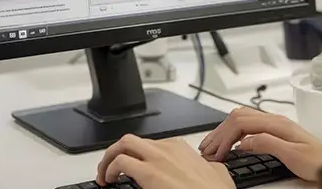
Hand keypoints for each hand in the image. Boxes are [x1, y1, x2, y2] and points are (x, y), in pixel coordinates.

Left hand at [96, 135, 233, 188]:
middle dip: (116, 151)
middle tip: (109, 167)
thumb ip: (209, 166)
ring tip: (105, 174)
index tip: (131, 167)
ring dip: (109, 158)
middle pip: (132, 140)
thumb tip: (211, 169)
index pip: (150, 144)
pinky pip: (120, 162)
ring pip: (123, 144)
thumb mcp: (217, 172)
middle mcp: (167, 148)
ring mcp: (157, 158)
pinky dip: (109, 169)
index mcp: (180, 147)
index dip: (136, 156)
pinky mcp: (149, 172)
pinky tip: (109, 181)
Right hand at [199, 107, 321, 181]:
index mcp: (276, 123)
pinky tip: (230, 143)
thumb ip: (267, 144)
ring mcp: (274, 125)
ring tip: (213, 144)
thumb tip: (243, 141)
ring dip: (224, 131)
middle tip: (207, 149)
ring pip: (241, 119)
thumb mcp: (292, 155)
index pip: (241, 123)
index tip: (216, 152)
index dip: (224, 136)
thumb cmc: (318, 161)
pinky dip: (233, 133)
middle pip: (238, 117)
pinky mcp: (274, 132)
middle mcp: (274, 120)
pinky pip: (248, 126)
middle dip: (219, 132)